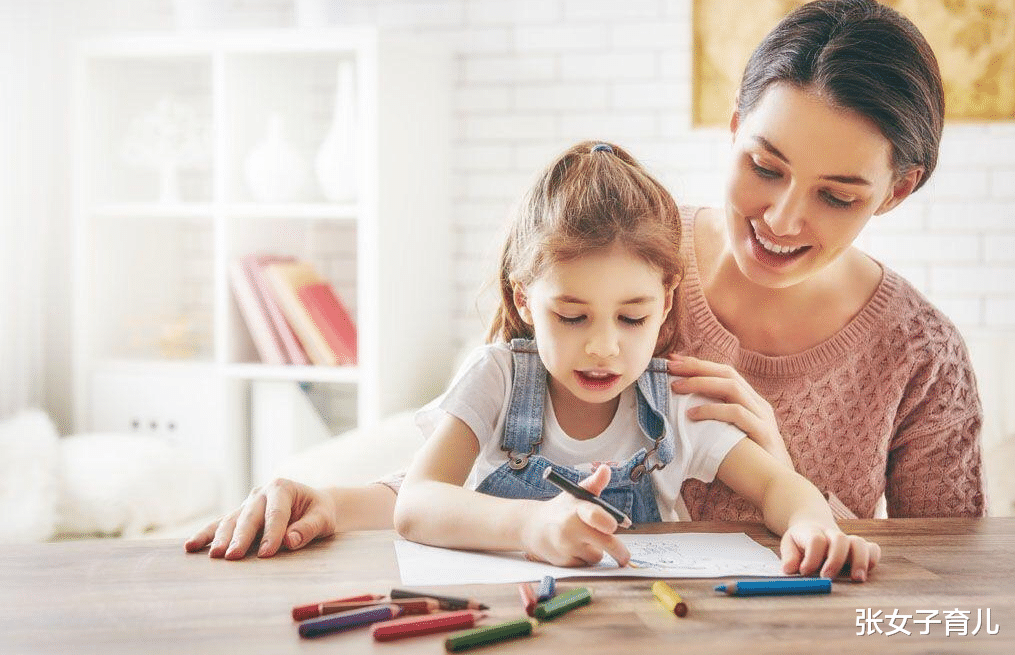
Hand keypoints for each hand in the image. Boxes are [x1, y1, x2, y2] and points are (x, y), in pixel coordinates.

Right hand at [184, 478, 337, 559]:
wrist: (311, 506)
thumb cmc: (319, 512)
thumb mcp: (324, 518)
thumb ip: (309, 528)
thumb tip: (290, 541)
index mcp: (282, 488)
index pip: (276, 513)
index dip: (272, 533)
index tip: (267, 553)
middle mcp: (260, 493)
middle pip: (249, 517)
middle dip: (241, 537)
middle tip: (233, 556)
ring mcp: (247, 504)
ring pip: (231, 521)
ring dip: (220, 538)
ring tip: (213, 556)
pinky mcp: (238, 516)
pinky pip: (220, 526)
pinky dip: (206, 536)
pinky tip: (191, 546)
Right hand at [520, 465, 630, 567]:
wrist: (533, 527)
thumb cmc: (562, 509)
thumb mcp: (576, 493)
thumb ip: (594, 483)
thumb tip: (606, 469)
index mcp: (576, 509)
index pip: (595, 515)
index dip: (609, 522)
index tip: (617, 526)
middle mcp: (570, 528)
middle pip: (605, 543)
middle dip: (620, 552)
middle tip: (625, 557)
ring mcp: (566, 547)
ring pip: (596, 555)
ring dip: (596, 550)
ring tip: (583, 539)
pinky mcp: (564, 562)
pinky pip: (585, 564)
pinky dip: (584, 558)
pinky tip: (573, 549)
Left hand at [668, 354, 791, 467]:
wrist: (780, 488)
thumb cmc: (749, 464)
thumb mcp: (730, 435)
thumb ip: (715, 422)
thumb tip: (683, 412)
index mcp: (751, 402)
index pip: (725, 373)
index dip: (699, 364)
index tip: (674, 361)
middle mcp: (758, 404)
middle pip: (727, 373)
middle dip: (697, 367)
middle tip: (670, 366)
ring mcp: (763, 417)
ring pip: (732, 387)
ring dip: (701, 384)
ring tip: (676, 388)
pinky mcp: (763, 433)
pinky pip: (737, 414)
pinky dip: (712, 411)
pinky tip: (692, 414)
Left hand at [779, 523, 880, 581]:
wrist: (814, 527)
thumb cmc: (800, 542)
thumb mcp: (789, 545)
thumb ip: (789, 557)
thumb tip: (789, 569)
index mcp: (812, 532)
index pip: (816, 540)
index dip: (811, 557)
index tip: (804, 572)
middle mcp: (832, 535)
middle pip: (840, 540)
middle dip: (836, 559)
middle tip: (826, 576)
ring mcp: (848, 541)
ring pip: (859, 543)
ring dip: (860, 561)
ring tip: (856, 579)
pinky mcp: (860, 548)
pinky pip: (873, 549)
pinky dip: (872, 559)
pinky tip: (865, 572)